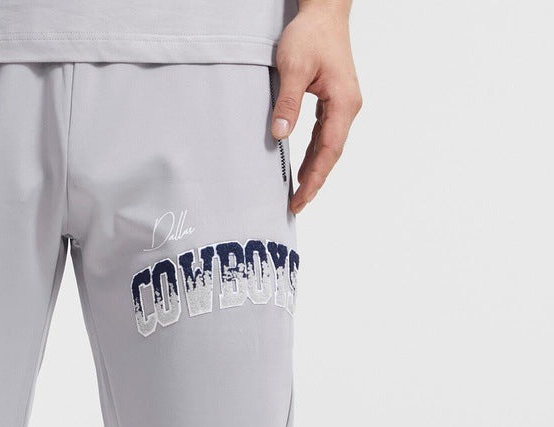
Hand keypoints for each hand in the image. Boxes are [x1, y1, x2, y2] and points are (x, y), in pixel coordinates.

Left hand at [271, 0, 361, 214]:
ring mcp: (343, 103)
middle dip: (315, 181)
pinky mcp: (335, 99)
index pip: (329, 150)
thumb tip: (280, 136)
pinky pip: (325, 133)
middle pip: (332, 153)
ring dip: (315, 169)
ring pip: (329, 145)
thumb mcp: (293, 67)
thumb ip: (287, 103)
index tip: (300, 199)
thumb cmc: (311, 34)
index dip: (315, 178)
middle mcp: (348, 106)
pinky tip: (304, 166)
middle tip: (297, 205)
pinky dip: (315, 152)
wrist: (324, 10)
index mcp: (344, 102)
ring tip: (299, 193)